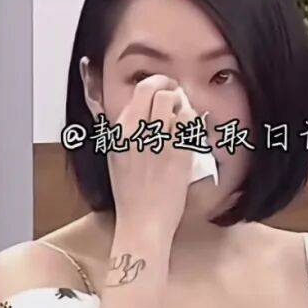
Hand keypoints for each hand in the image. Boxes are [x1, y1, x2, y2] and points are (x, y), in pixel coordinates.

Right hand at [108, 75, 197, 245]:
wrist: (143, 220)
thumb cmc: (130, 194)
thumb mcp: (116, 159)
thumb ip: (126, 133)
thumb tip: (143, 109)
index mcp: (118, 132)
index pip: (137, 92)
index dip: (154, 88)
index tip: (162, 94)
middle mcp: (134, 130)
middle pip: (154, 88)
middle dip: (169, 87)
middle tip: (176, 97)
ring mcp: (156, 138)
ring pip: (172, 99)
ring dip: (181, 104)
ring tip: (181, 118)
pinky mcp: (177, 149)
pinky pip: (188, 119)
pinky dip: (191, 121)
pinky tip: (188, 133)